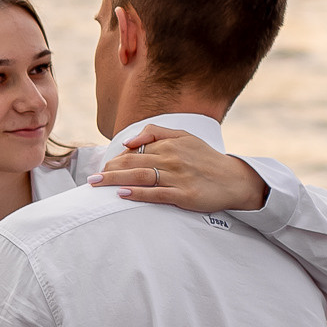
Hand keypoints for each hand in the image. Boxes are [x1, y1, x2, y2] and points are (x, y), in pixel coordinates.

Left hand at [89, 127, 267, 212]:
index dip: (115, 159)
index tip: (103, 167)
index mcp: (170, 144)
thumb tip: (128, 140)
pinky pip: (156, 193)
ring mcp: (178, 177)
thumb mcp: (185, 136)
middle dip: (109, 170)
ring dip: (115, 180)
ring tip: (98, 184)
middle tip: (92, 179)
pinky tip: (122, 194)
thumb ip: (157, 132)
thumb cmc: (206, 159)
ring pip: (140, 176)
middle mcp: (172, 158)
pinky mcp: (184, 194)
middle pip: (132, 162)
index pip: (134, 150)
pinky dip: (138, 193)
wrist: (234, 180)